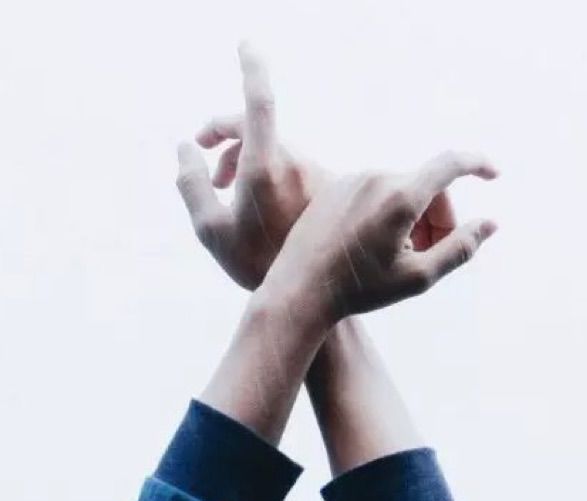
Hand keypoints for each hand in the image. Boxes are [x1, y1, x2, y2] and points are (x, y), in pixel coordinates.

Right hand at [176, 42, 327, 289]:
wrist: (305, 294)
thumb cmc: (252, 264)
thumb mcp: (208, 228)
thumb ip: (190, 182)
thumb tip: (185, 148)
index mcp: (265, 167)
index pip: (259, 103)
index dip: (252, 70)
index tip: (248, 44)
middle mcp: (296, 163)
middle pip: (258, 127)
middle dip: (226, 135)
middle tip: (206, 157)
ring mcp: (316, 175)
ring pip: (275, 147)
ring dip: (246, 156)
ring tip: (226, 185)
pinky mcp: (327, 189)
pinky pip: (294, 164)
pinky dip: (270, 170)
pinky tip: (259, 198)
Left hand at [261, 151, 498, 324]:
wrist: (299, 290)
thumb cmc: (358, 289)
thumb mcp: (418, 277)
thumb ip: (460, 248)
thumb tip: (491, 223)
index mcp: (400, 196)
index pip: (451, 164)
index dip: (479, 165)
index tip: (494, 175)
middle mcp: (375, 177)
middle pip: (426, 186)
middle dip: (439, 216)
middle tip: (434, 252)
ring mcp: (350, 180)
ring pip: (399, 190)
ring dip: (411, 216)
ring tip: (401, 255)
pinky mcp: (333, 188)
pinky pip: (373, 192)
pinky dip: (386, 212)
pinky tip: (375, 245)